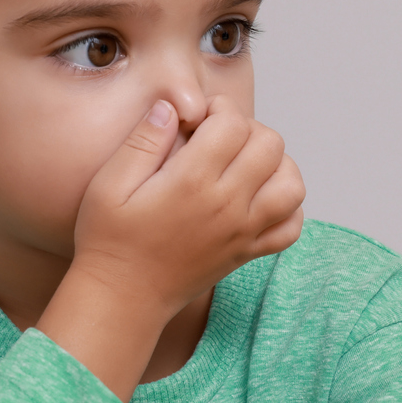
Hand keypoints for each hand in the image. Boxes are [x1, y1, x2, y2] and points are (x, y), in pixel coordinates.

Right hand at [71, 94, 305, 315]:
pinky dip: (287, 208)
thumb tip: (171, 106)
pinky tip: (259, 198)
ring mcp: (243, 232)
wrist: (122, 296)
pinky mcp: (248, 253)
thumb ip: (143, 140)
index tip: (197, 119)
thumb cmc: (110, 239)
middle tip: (219, 137)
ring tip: (244, 163)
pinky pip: (292, 227)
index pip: (234, 124)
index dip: (218, 109)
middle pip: (271, 146)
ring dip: (276, 164)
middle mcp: (226, 205)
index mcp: (191, 182)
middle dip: (248, 129)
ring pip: (292, 184)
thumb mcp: (109, 183)